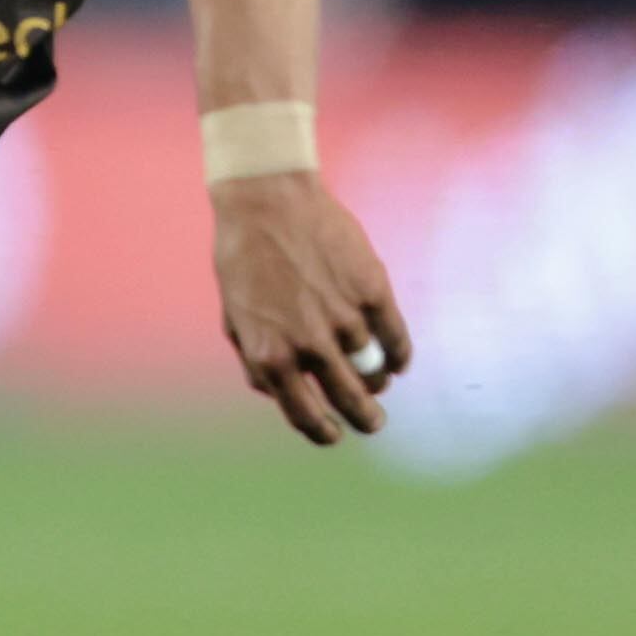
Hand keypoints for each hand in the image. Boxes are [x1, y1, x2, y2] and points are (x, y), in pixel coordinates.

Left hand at [208, 170, 410, 444]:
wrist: (266, 200)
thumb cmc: (243, 259)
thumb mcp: (235, 317)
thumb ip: (257, 361)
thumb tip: (282, 395)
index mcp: (271, 355)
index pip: (306, 416)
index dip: (323, 433)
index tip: (334, 435)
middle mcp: (310, 343)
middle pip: (353, 403)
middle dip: (365, 419)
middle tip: (372, 421)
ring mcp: (345, 318)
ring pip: (375, 371)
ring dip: (376, 380)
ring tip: (375, 378)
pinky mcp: (372, 291)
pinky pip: (397, 340)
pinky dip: (399, 355)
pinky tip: (395, 359)